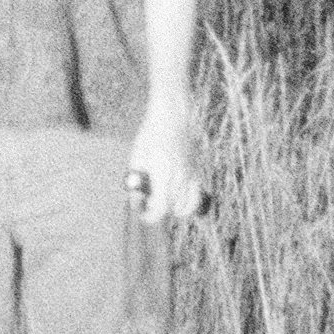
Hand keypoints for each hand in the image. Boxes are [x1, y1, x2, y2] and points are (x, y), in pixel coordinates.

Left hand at [126, 102, 201, 229]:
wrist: (172, 118)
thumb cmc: (150, 138)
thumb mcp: (137, 159)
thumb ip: (136, 182)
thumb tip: (136, 202)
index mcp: (163, 171)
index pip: (161, 206)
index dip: (150, 216)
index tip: (143, 215)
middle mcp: (180, 175)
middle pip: (171, 208)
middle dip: (158, 211)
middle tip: (148, 203)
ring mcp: (192, 174)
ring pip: (185, 206)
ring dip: (172, 208)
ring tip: (162, 197)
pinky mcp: (197, 172)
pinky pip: (195, 198)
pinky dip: (187, 204)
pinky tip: (176, 199)